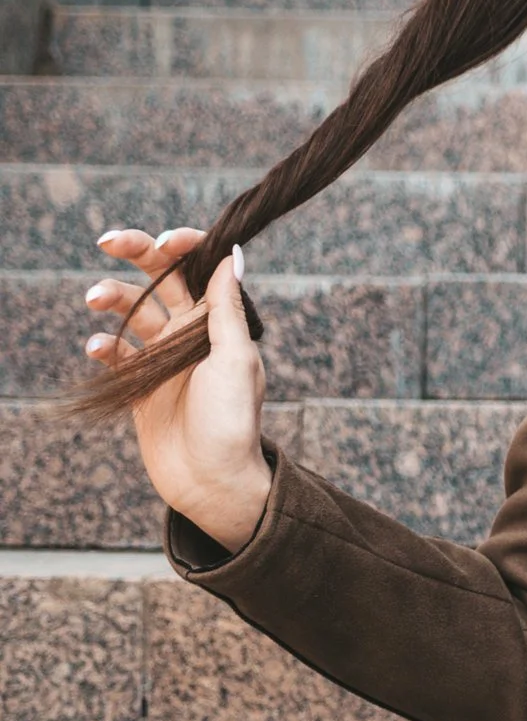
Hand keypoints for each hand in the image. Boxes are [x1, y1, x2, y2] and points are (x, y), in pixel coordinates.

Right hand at [84, 226, 269, 551]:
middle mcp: (192, 332)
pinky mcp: (138, 382)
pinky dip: (103, 343)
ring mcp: (163, 356)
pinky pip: (115, 352)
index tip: (165, 241)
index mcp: (222, 322)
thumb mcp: (236, 360)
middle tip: (109, 239)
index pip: (202, 269)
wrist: (211, 481)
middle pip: (161, 277)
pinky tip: (98, 347)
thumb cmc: (232, 422)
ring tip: (96, 298)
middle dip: (136, 252)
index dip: (184, 246)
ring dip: (112, 295)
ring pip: (133, 310)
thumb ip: (227, 309)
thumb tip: (231, 255)